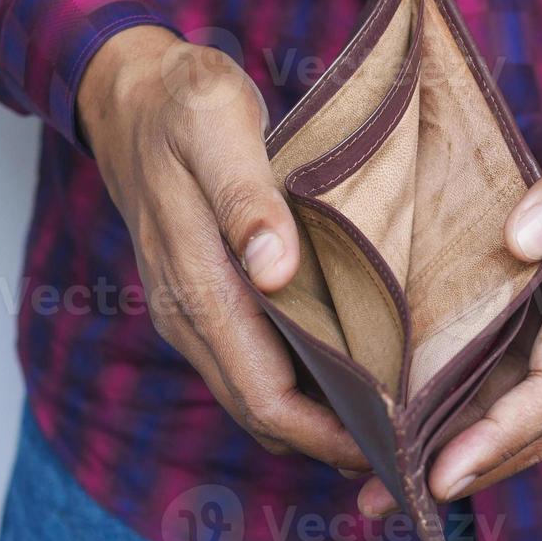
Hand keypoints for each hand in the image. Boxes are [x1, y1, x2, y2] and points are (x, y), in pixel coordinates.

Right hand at [78, 25, 367, 468]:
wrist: (128, 97)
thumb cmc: (182, 104)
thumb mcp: (217, 126)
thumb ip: (246, 200)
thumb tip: (275, 272)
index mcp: (195, 285)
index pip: (263, 395)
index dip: (327, 433)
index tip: (395, 441)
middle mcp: (187, 316)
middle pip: (262, 413)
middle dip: (332, 440)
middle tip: (412, 443)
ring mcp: (189, 314)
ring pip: (256, 395)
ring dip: (318, 417)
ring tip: (393, 417)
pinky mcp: (199, 304)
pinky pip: (251, 365)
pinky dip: (301, 385)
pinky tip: (351, 371)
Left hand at [358, 45, 541, 515]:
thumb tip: (525, 237)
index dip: (500, 436)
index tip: (442, 472)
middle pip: (528, 420)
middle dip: (462, 468)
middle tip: (381, 501)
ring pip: (510, 406)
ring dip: (449, 450)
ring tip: (372, 484)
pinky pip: (501, 374)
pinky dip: (456, 408)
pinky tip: (402, 422)